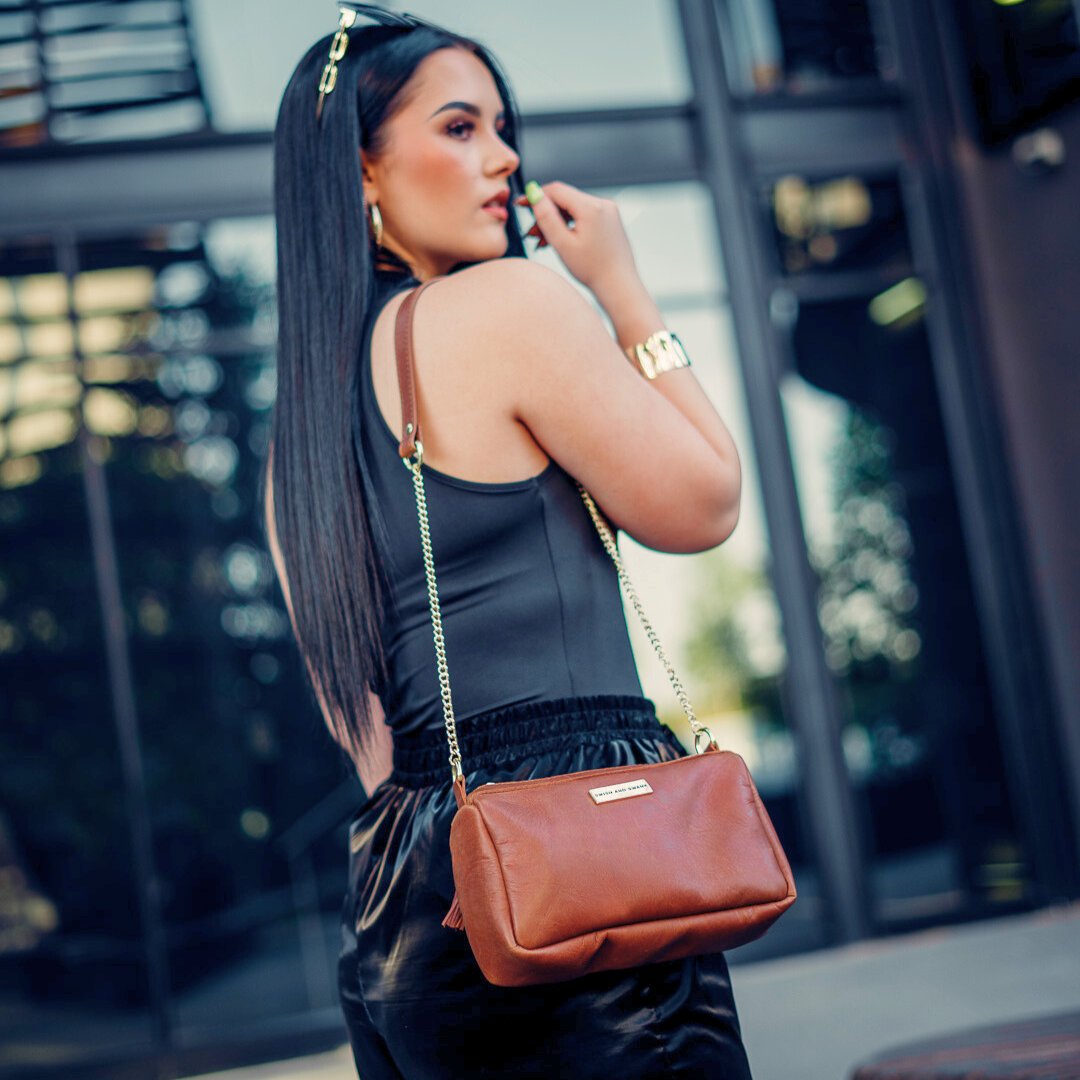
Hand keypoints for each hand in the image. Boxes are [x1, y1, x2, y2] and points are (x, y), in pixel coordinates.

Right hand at [515, 180, 641, 299]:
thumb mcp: (562, 244)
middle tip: (530, 234)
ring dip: (556, 222)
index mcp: (591, 207)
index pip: (556, 190)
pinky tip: (559, 241)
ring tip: (541, 242)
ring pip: (573, 209)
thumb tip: (533, 193)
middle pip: (565, 200)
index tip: (520, 205)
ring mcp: (608, 211)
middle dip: (545, 214)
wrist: (620, 285)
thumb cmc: (593, 270)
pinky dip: (570, 226)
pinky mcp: (609, 220)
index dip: (536, 196)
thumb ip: (546, 216)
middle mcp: (602, 204)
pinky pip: (584, 217)